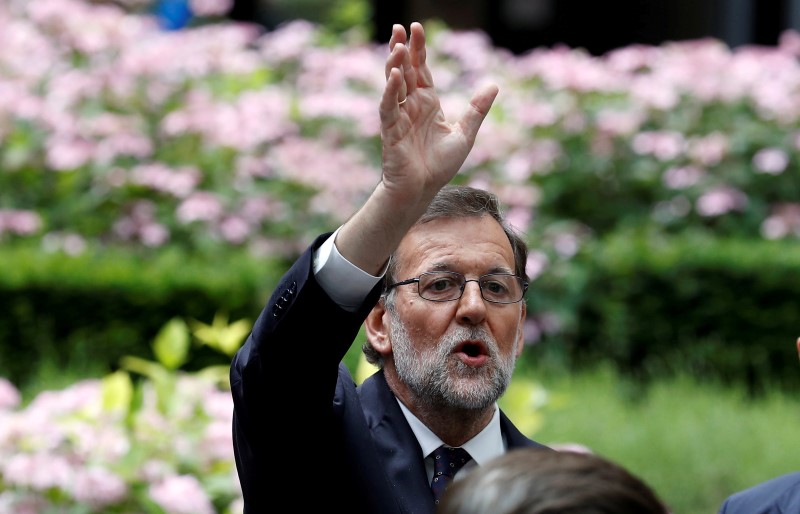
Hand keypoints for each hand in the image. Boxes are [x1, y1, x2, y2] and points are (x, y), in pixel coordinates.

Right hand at [378, 22, 498, 208]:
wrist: (424, 190)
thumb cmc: (440, 166)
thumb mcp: (465, 135)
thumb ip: (477, 110)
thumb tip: (494, 84)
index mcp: (427, 103)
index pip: (421, 70)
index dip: (419, 50)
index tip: (417, 28)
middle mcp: (411, 106)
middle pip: (405, 71)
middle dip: (402, 49)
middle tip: (400, 28)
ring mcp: (399, 117)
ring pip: (394, 85)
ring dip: (394, 65)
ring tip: (398, 46)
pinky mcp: (391, 131)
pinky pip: (389, 107)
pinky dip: (391, 92)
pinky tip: (395, 76)